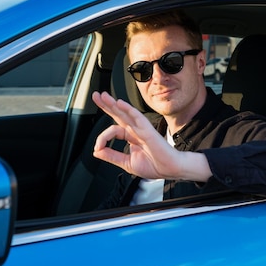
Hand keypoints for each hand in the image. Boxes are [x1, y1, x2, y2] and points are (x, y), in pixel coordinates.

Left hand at [91, 91, 211, 180]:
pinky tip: (120, 103)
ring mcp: (141, 129)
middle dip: (106, 105)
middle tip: (96, 95)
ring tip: (102, 96)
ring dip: (113, 104)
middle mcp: (135, 130)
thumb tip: (96, 152)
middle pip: (118, 114)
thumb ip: (111, 156)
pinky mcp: (148, 130)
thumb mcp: (127, 163)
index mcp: (131, 136)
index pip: (113, 129)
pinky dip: (129, 109)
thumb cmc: (154, 165)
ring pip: (125, 113)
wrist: (170, 169)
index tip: (98, 149)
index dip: (102, 137)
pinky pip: (137, 117)